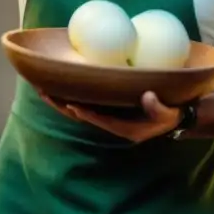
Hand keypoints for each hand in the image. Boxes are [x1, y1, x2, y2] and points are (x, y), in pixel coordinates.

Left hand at [39, 90, 181, 142]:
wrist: (172, 118)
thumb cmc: (171, 115)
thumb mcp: (169, 114)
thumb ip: (158, 108)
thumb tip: (148, 97)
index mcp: (126, 128)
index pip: (102, 121)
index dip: (87, 115)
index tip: (73, 106)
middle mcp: (112, 124)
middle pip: (82, 116)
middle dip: (62, 106)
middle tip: (43, 92)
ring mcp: (108, 116)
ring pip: (80, 110)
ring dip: (61, 100)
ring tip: (41, 88)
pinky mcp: (108, 109)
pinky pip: (86, 103)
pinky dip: (72, 95)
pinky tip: (59, 85)